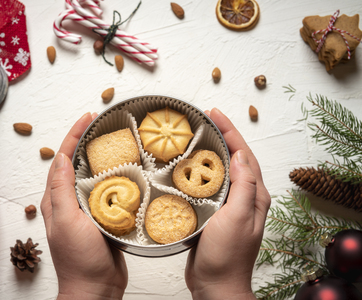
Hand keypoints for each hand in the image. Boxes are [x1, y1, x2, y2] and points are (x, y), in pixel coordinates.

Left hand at [40, 113, 127, 299]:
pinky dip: (115, 178)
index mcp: (56, 200)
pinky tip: (126, 171)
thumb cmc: (79, 259)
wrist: (96, 288)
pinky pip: (108, 192)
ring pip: (92, 176)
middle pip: (76, 164)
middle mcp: (69, 202)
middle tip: (101, 125)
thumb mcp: (66, 221)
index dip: (73, 136)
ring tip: (114, 141)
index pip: (62, 160)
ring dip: (101, 157)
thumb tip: (60, 157)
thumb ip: (61, 190)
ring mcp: (86, 210)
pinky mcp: (103, 217)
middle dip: (86, 142)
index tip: (87, 118)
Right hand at [185, 108, 270, 299]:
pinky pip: (208, 185)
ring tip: (196, 136)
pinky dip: (199, 171)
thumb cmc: (227, 255)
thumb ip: (243, 186)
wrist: (215, 285)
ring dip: (211, 151)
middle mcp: (244, 198)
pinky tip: (188, 167)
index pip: (244, 155)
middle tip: (205, 119)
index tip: (215, 113)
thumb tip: (240, 155)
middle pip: (234, 158)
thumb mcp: (238, 218)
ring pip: (221, 170)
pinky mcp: (214, 213)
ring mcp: (229, 205)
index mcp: (254, 196)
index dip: (231, 131)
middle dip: (222, 136)